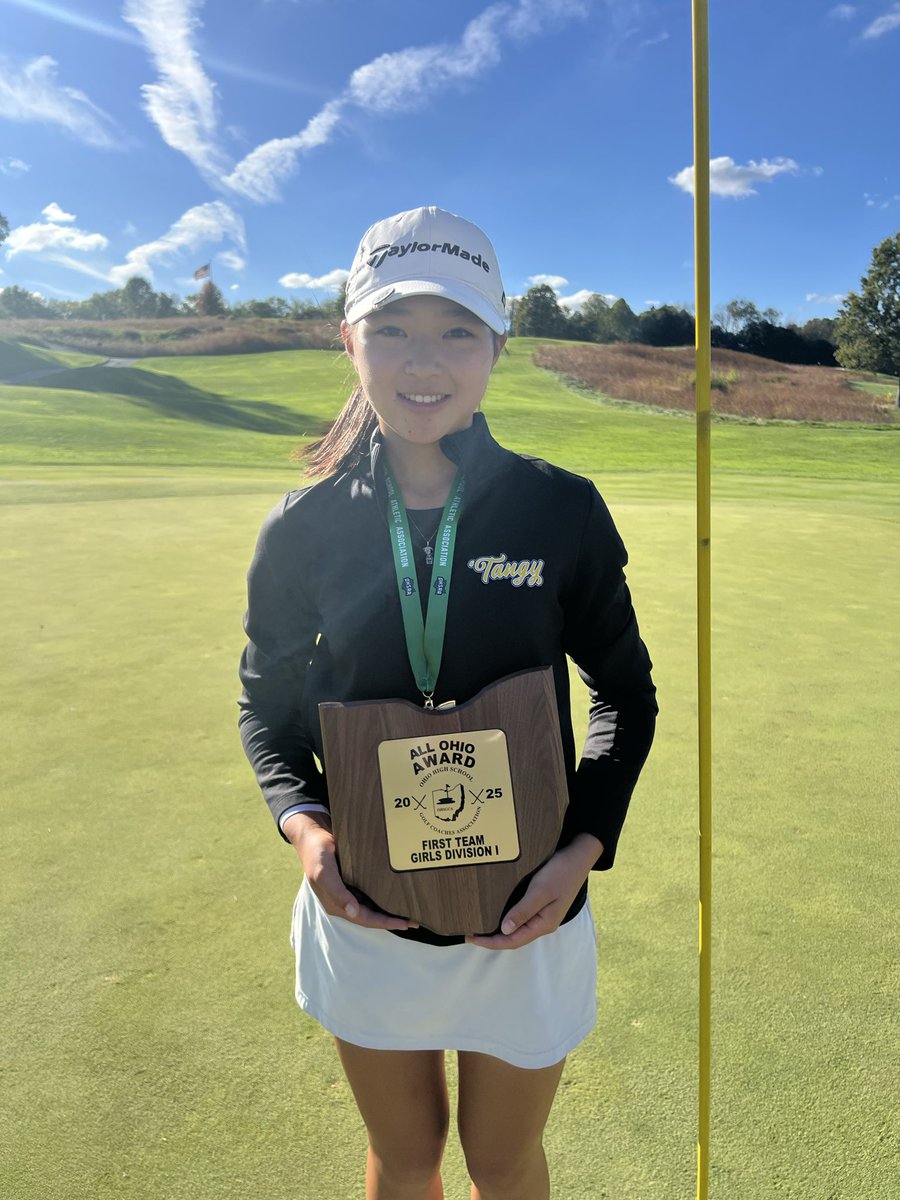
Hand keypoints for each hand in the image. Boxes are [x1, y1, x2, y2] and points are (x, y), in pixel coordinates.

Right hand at [283, 811, 417, 931]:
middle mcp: (344, 901)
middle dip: (392, 920)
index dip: (385, 923)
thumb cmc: (316, 853)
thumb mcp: (324, 872)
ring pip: (372, 906)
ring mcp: (348, 891)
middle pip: (371, 916)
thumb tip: (353, 912)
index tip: (404, 923)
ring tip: (410, 911)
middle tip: (414, 921)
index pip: (365, 919)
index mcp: (336, 904)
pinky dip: (384, 897)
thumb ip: (337, 893)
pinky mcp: (352, 881)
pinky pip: (371, 894)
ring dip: (390, 910)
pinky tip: (396, 895)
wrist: (312, 835)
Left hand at [465, 833, 602, 949]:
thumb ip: (523, 911)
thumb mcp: (541, 890)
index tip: (471, 938)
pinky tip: (495, 910)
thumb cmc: (562, 872)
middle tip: (470, 933)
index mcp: (544, 924)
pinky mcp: (541, 902)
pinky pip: (520, 915)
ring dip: (498, 928)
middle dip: (492, 938)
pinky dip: (506, 916)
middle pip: (513, 937)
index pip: (513, 941)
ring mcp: (542, 913)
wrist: (579, 855)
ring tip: (479, 924)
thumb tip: (504, 930)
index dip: (491, 942)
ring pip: (516, 927)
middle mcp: (543, 922)